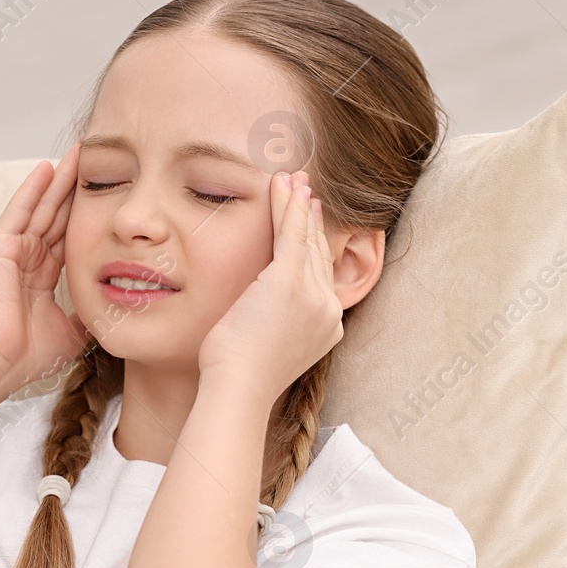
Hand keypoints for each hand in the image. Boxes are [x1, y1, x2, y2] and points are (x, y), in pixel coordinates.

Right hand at [0, 140, 90, 392]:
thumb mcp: (72, 331)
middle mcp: (28, 259)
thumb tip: (113, 310)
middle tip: (96, 159)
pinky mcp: (1, 246)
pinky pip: (21, 211)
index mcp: (42, 277)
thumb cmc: (28, 355)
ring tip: (78, 152)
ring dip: (60, 179)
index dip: (86, 215)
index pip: (69, 237)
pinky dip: (34, 188)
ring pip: (42, 207)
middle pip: (57, 215)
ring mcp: (13, 251)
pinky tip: (48, 167)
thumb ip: (89, 314)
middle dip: (75, 188)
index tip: (108, 194)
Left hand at [197, 170, 343, 401]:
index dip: (314, 241)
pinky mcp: (289, 283)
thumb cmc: (238, 375)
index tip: (309, 217)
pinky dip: (289, 207)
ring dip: (297, 203)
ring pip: (305, 238)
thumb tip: (260, 308)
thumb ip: (276, 320)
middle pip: (317, 251)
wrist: (237, 388)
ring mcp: (313, 295)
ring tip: (293, 178)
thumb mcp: (268, 344)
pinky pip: (292, 234)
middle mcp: (329, 309)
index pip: (320, 273)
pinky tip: (287, 186)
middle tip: (305, 187)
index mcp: (328, 325)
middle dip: (309, 216)